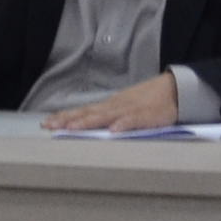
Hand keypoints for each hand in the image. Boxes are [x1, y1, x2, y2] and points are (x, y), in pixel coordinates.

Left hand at [42, 74, 180, 133]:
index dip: (65, 117)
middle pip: (88, 114)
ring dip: (88, 122)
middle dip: (68, 121)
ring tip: (72, 129)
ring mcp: (130, 110)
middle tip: (50, 127)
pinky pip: (134, 120)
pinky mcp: (147, 116)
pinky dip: (124, 124)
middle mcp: (115, 106)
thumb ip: (108, 117)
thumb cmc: (148, 102)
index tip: (46, 123)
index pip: (83, 111)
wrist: (175, 90)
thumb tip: (86, 125)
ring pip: (106, 116)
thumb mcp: (124, 108)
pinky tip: (114, 130)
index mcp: (110, 106)